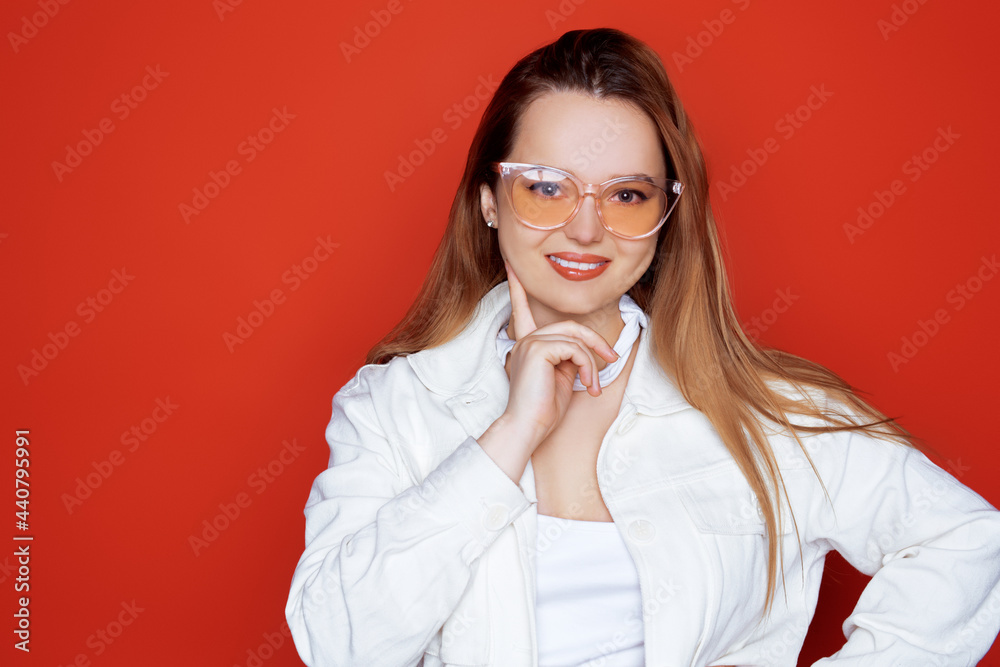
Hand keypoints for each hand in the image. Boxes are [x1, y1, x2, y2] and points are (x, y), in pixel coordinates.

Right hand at [500, 259, 618, 447]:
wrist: (528, 428)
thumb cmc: (543, 410)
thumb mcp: (560, 377)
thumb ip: (568, 357)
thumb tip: (584, 351)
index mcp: (527, 344)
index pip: (522, 309)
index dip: (518, 288)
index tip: (512, 266)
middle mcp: (525, 340)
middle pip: (570, 325)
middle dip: (595, 342)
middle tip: (612, 359)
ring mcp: (530, 342)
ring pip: (576, 337)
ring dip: (593, 361)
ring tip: (594, 385)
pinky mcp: (538, 349)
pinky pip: (575, 348)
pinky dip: (587, 366)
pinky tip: (586, 385)